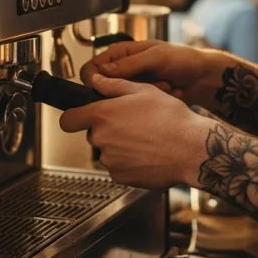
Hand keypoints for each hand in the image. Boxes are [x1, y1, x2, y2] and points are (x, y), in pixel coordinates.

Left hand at [60, 73, 206, 188]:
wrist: (190, 148)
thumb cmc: (170, 117)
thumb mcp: (144, 90)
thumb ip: (114, 85)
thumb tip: (97, 80)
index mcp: (103, 115)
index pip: (67, 120)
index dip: (73, 117)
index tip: (80, 117)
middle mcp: (102, 139)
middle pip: (93, 134)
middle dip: (107, 129)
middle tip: (131, 123)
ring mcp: (110, 161)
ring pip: (107, 151)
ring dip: (119, 146)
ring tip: (145, 138)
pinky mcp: (120, 177)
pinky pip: (118, 167)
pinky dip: (129, 161)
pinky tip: (148, 153)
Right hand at [80, 40, 218, 109]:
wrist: (203, 77)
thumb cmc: (183, 59)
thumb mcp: (156, 57)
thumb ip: (130, 64)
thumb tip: (103, 71)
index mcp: (121, 54)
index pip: (92, 69)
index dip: (93, 80)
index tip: (105, 88)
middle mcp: (122, 70)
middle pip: (104, 89)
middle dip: (127, 90)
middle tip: (151, 82)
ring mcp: (132, 87)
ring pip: (121, 101)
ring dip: (143, 95)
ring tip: (165, 84)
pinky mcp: (140, 102)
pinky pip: (135, 109)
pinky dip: (151, 102)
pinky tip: (169, 90)